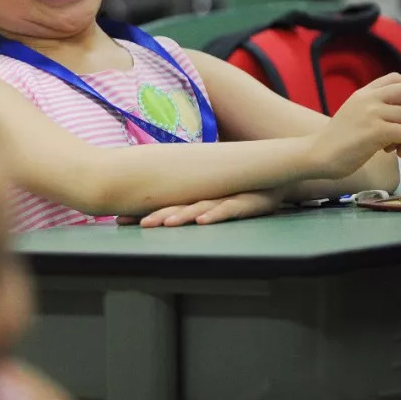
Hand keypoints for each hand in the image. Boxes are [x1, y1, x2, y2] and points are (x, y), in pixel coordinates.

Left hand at [117, 187, 284, 226]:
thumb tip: (163, 213)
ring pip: (199, 206)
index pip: (166, 203)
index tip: (120, 220)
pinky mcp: (248, 201)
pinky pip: (229, 208)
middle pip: (178, 205)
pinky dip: (215, 214)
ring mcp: (227, 197)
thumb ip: (192, 202)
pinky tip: (202, 219)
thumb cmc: (244, 187)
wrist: (279, 175)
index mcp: (198, 193)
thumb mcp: (217, 195)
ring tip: (164, 223)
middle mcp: (209, 194)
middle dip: (156, 215)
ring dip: (180, 215)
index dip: (144, 211)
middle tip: (136, 224)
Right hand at [309, 73, 400, 180]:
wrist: (318, 154)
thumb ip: (375, 106)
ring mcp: (372, 113)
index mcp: (363, 92)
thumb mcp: (356, 112)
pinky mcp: (376, 131)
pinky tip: (397, 153)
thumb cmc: (338, 139)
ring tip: (393, 145)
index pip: (397, 78)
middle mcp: (368, 98)